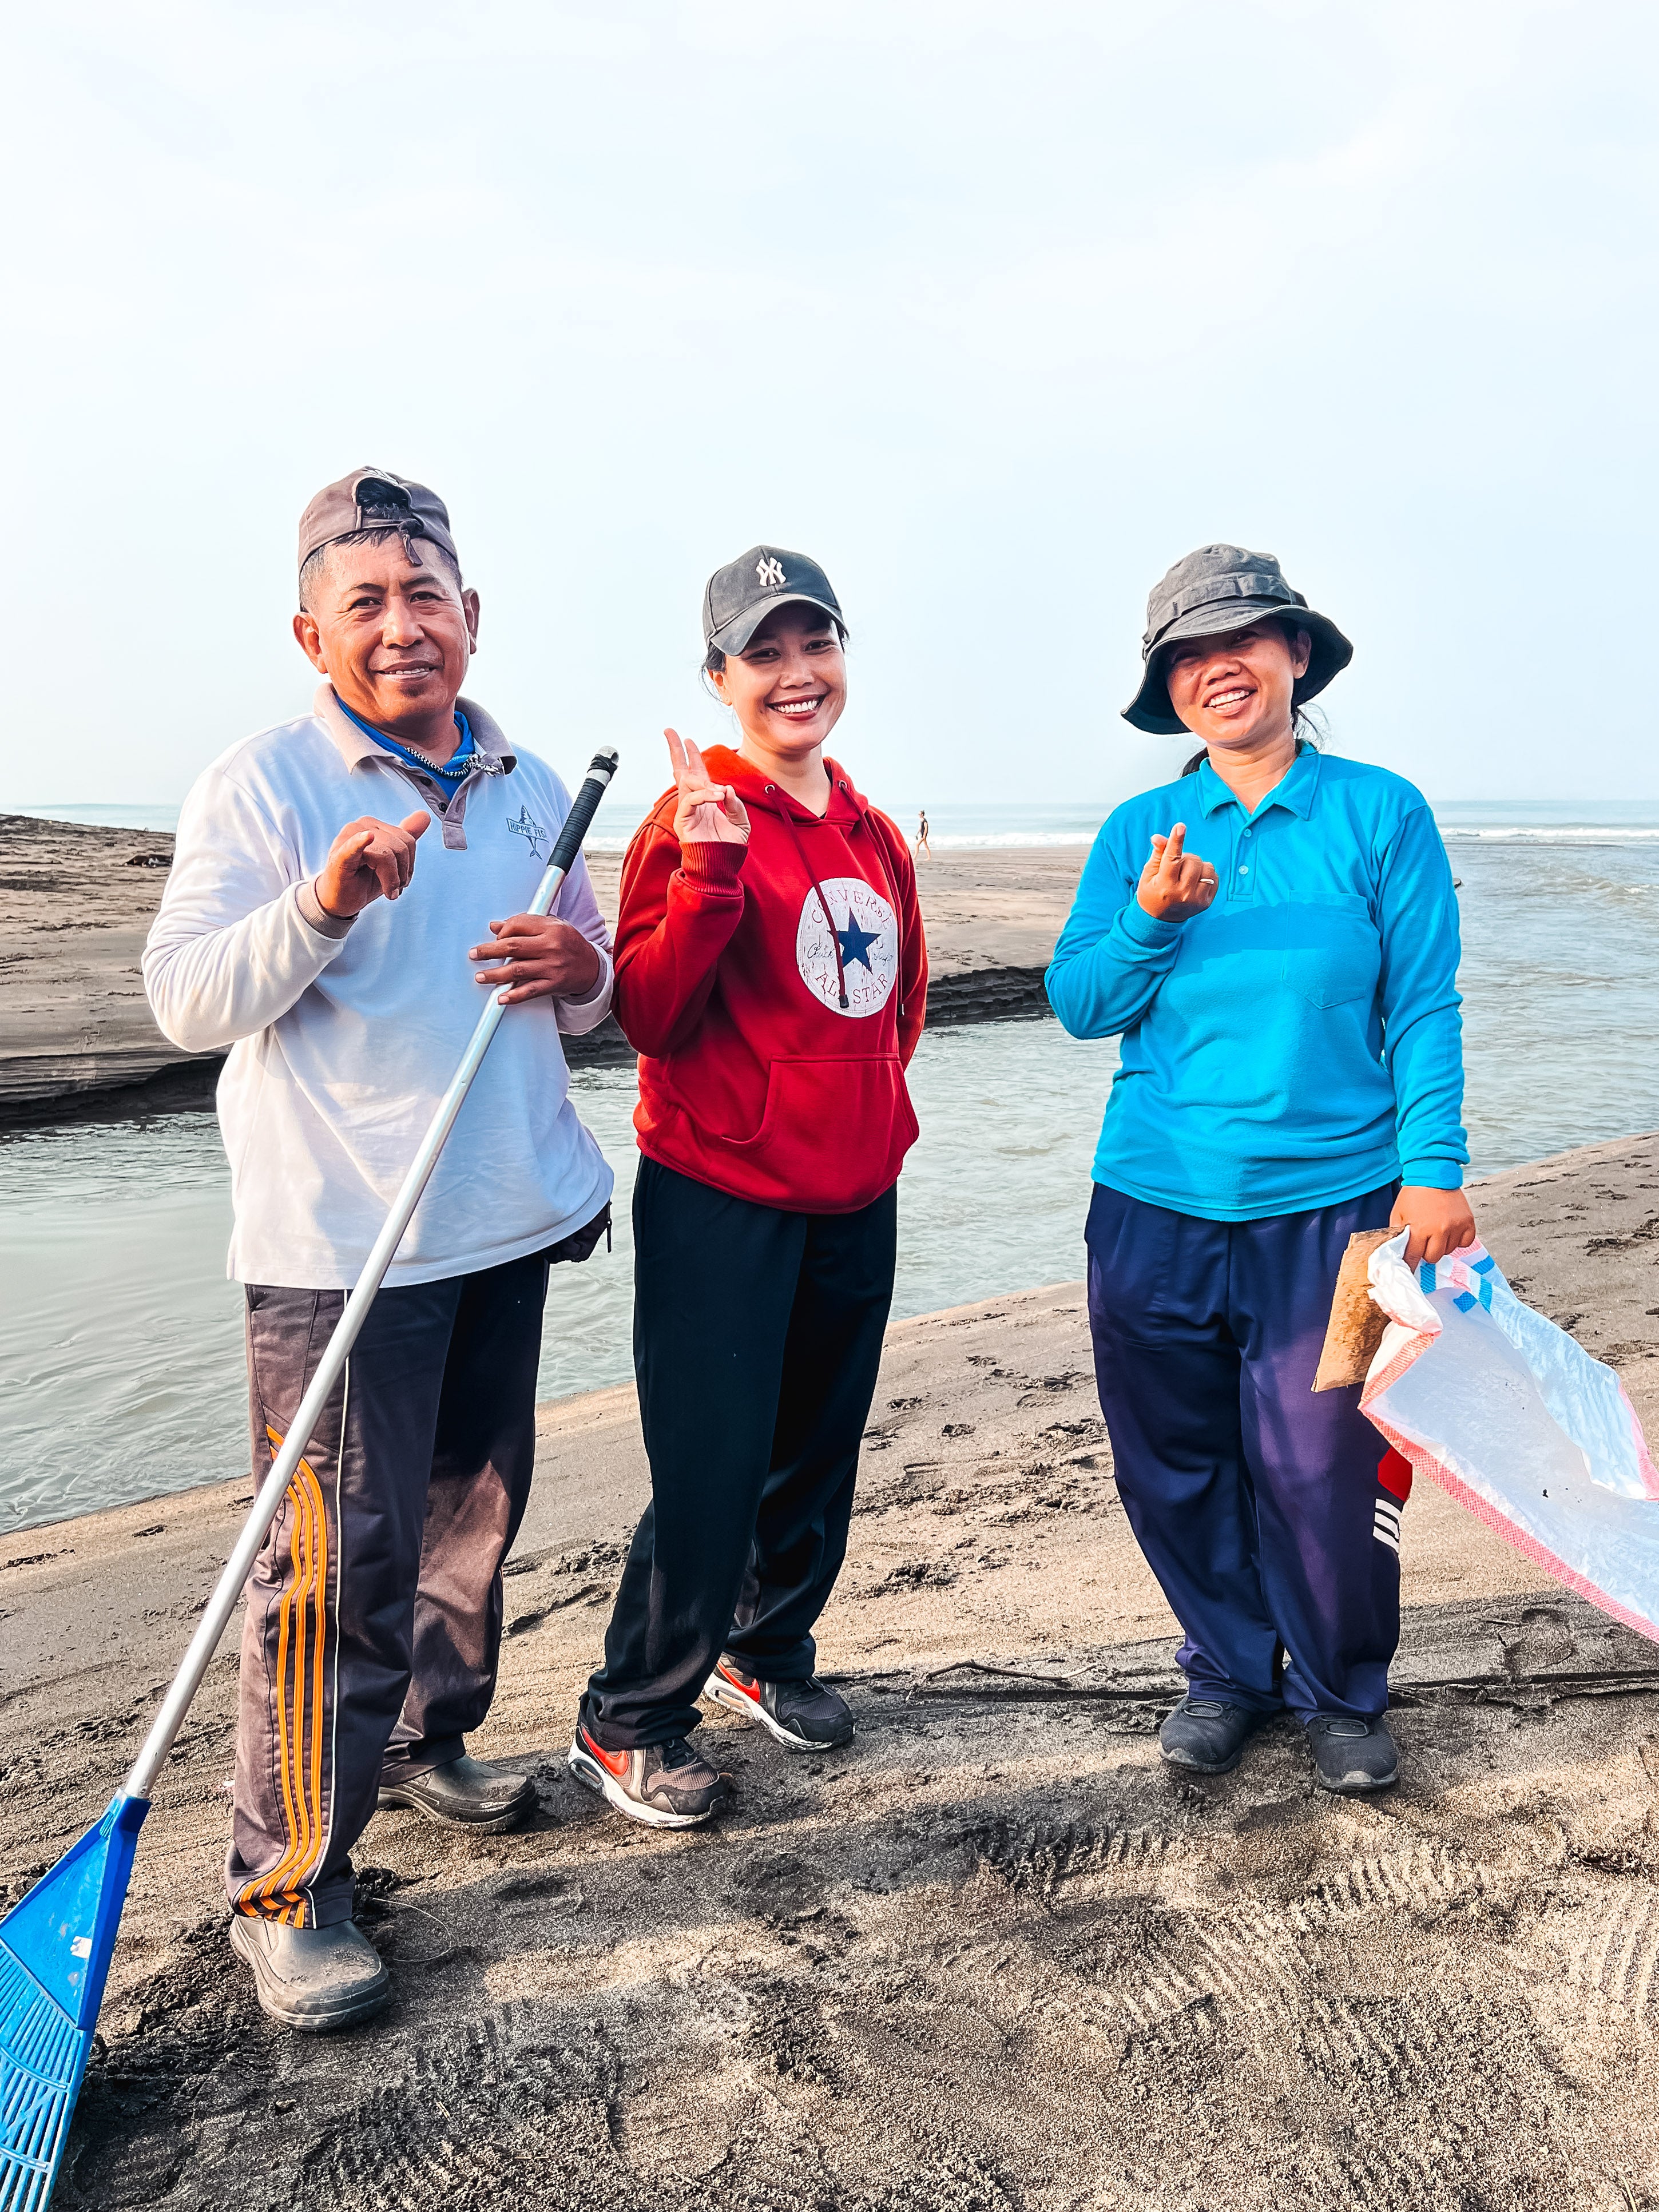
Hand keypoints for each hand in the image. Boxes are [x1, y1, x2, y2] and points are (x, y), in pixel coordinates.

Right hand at [315, 812, 429, 917]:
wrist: (339, 899)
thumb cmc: (364, 878)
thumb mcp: (391, 859)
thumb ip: (406, 837)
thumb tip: (425, 815)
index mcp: (373, 824)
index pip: (407, 840)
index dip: (409, 864)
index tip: (401, 879)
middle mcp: (361, 826)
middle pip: (400, 847)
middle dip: (402, 874)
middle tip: (393, 888)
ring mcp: (348, 839)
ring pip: (387, 855)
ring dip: (391, 880)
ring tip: (386, 891)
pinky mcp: (340, 856)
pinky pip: (353, 847)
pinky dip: (361, 843)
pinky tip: (368, 837)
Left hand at [469, 914, 601, 1004]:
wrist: (593, 968)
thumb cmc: (569, 945)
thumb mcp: (552, 927)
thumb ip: (525, 924)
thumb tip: (495, 926)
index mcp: (551, 928)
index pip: (518, 925)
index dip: (501, 931)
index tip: (493, 938)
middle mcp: (551, 946)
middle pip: (513, 946)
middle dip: (489, 951)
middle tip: (475, 954)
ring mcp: (552, 966)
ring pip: (517, 970)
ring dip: (495, 974)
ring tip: (481, 977)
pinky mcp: (554, 984)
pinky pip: (530, 991)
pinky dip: (514, 996)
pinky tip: (501, 998)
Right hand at [667, 727, 748, 844]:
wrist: (722, 866)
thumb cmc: (730, 846)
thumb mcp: (741, 822)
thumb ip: (736, 804)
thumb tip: (726, 788)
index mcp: (706, 799)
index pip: (697, 772)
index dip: (693, 755)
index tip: (688, 739)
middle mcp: (693, 802)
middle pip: (681, 770)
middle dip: (675, 750)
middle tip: (669, 730)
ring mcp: (686, 811)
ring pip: (686, 783)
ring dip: (701, 781)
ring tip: (717, 793)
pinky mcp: (683, 821)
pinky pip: (689, 801)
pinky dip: (702, 796)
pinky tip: (715, 797)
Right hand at [1135, 822, 1217, 921]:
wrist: (1159, 919)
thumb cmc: (1152, 891)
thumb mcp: (1148, 874)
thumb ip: (1157, 854)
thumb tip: (1159, 837)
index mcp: (1164, 885)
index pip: (1171, 859)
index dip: (1176, 841)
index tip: (1180, 826)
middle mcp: (1182, 893)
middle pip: (1192, 860)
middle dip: (1186, 858)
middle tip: (1177, 867)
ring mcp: (1196, 899)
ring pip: (1207, 867)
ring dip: (1198, 866)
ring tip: (1187, 874)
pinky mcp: (1206, 903)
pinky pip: (1215, 877)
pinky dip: (1207, 874)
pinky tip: (1196, 881)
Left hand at [1390, 1186, 1477, 1269]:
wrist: (1434, 1173)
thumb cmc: (1414, 1194)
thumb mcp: (1398, 1214)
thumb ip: (1398, 1234)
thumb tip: (1397, 1252)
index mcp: (1419, 1229)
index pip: (1414, 1257)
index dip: (1410, 1263)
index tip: (1409, 1267)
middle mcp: (1439, 1230)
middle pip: (1433, 1257)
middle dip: (1426, 1252)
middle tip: (1424, 1240)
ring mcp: (1456, 1226)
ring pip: (1448, 1251)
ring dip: (1441, 1245)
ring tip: (1436, 1230)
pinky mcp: (1468, 1222)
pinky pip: (1465, 1243)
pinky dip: (1458, 1240)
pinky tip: (1450, 1230)